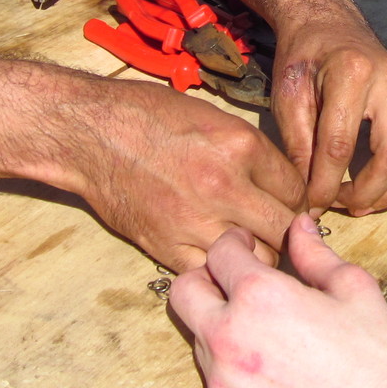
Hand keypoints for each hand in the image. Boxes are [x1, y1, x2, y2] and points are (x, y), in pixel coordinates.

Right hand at [44, 77, 307, 271]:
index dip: (296, 198)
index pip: (295, 189)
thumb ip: (251, 151)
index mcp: (240, 146)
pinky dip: (220, 267)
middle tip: (278, 229)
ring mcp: (196, 221)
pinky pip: (214, 272)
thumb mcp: (213, 117)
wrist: (89, 133)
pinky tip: (216, 254)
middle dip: (287, 231)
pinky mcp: (168, 247)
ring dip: (258, 253)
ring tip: (249, 243)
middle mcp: (224, 186)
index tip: (288, 203)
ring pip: (257, 258)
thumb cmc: (148, 115)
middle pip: (284, 229)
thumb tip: (280, 183)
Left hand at [170, 214, 386, 387]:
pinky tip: (269, 370)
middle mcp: (229, 337)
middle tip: (236, 283)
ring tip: (263, 331)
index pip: (219, 251)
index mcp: (260, 296)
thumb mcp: (353, 289)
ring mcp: (222, 382)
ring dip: (220, 325)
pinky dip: (232, 368)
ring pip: (197, 337)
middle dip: (207, 279)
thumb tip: (298, 225)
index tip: (248, 247)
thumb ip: (314, 254)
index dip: (235, 243)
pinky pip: (213, 379)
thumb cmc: (378, 356)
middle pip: (184, 292)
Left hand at [270, 11, 386, 218]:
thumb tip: (308, 194)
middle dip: (366, 193)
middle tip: (340, 208)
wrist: (328, 19)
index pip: (340, 145)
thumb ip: (298, 143)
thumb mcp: (288, 93)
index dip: (324, 184)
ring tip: (363, 207)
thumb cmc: (303, 54)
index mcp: (352, 74)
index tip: (310, 206)